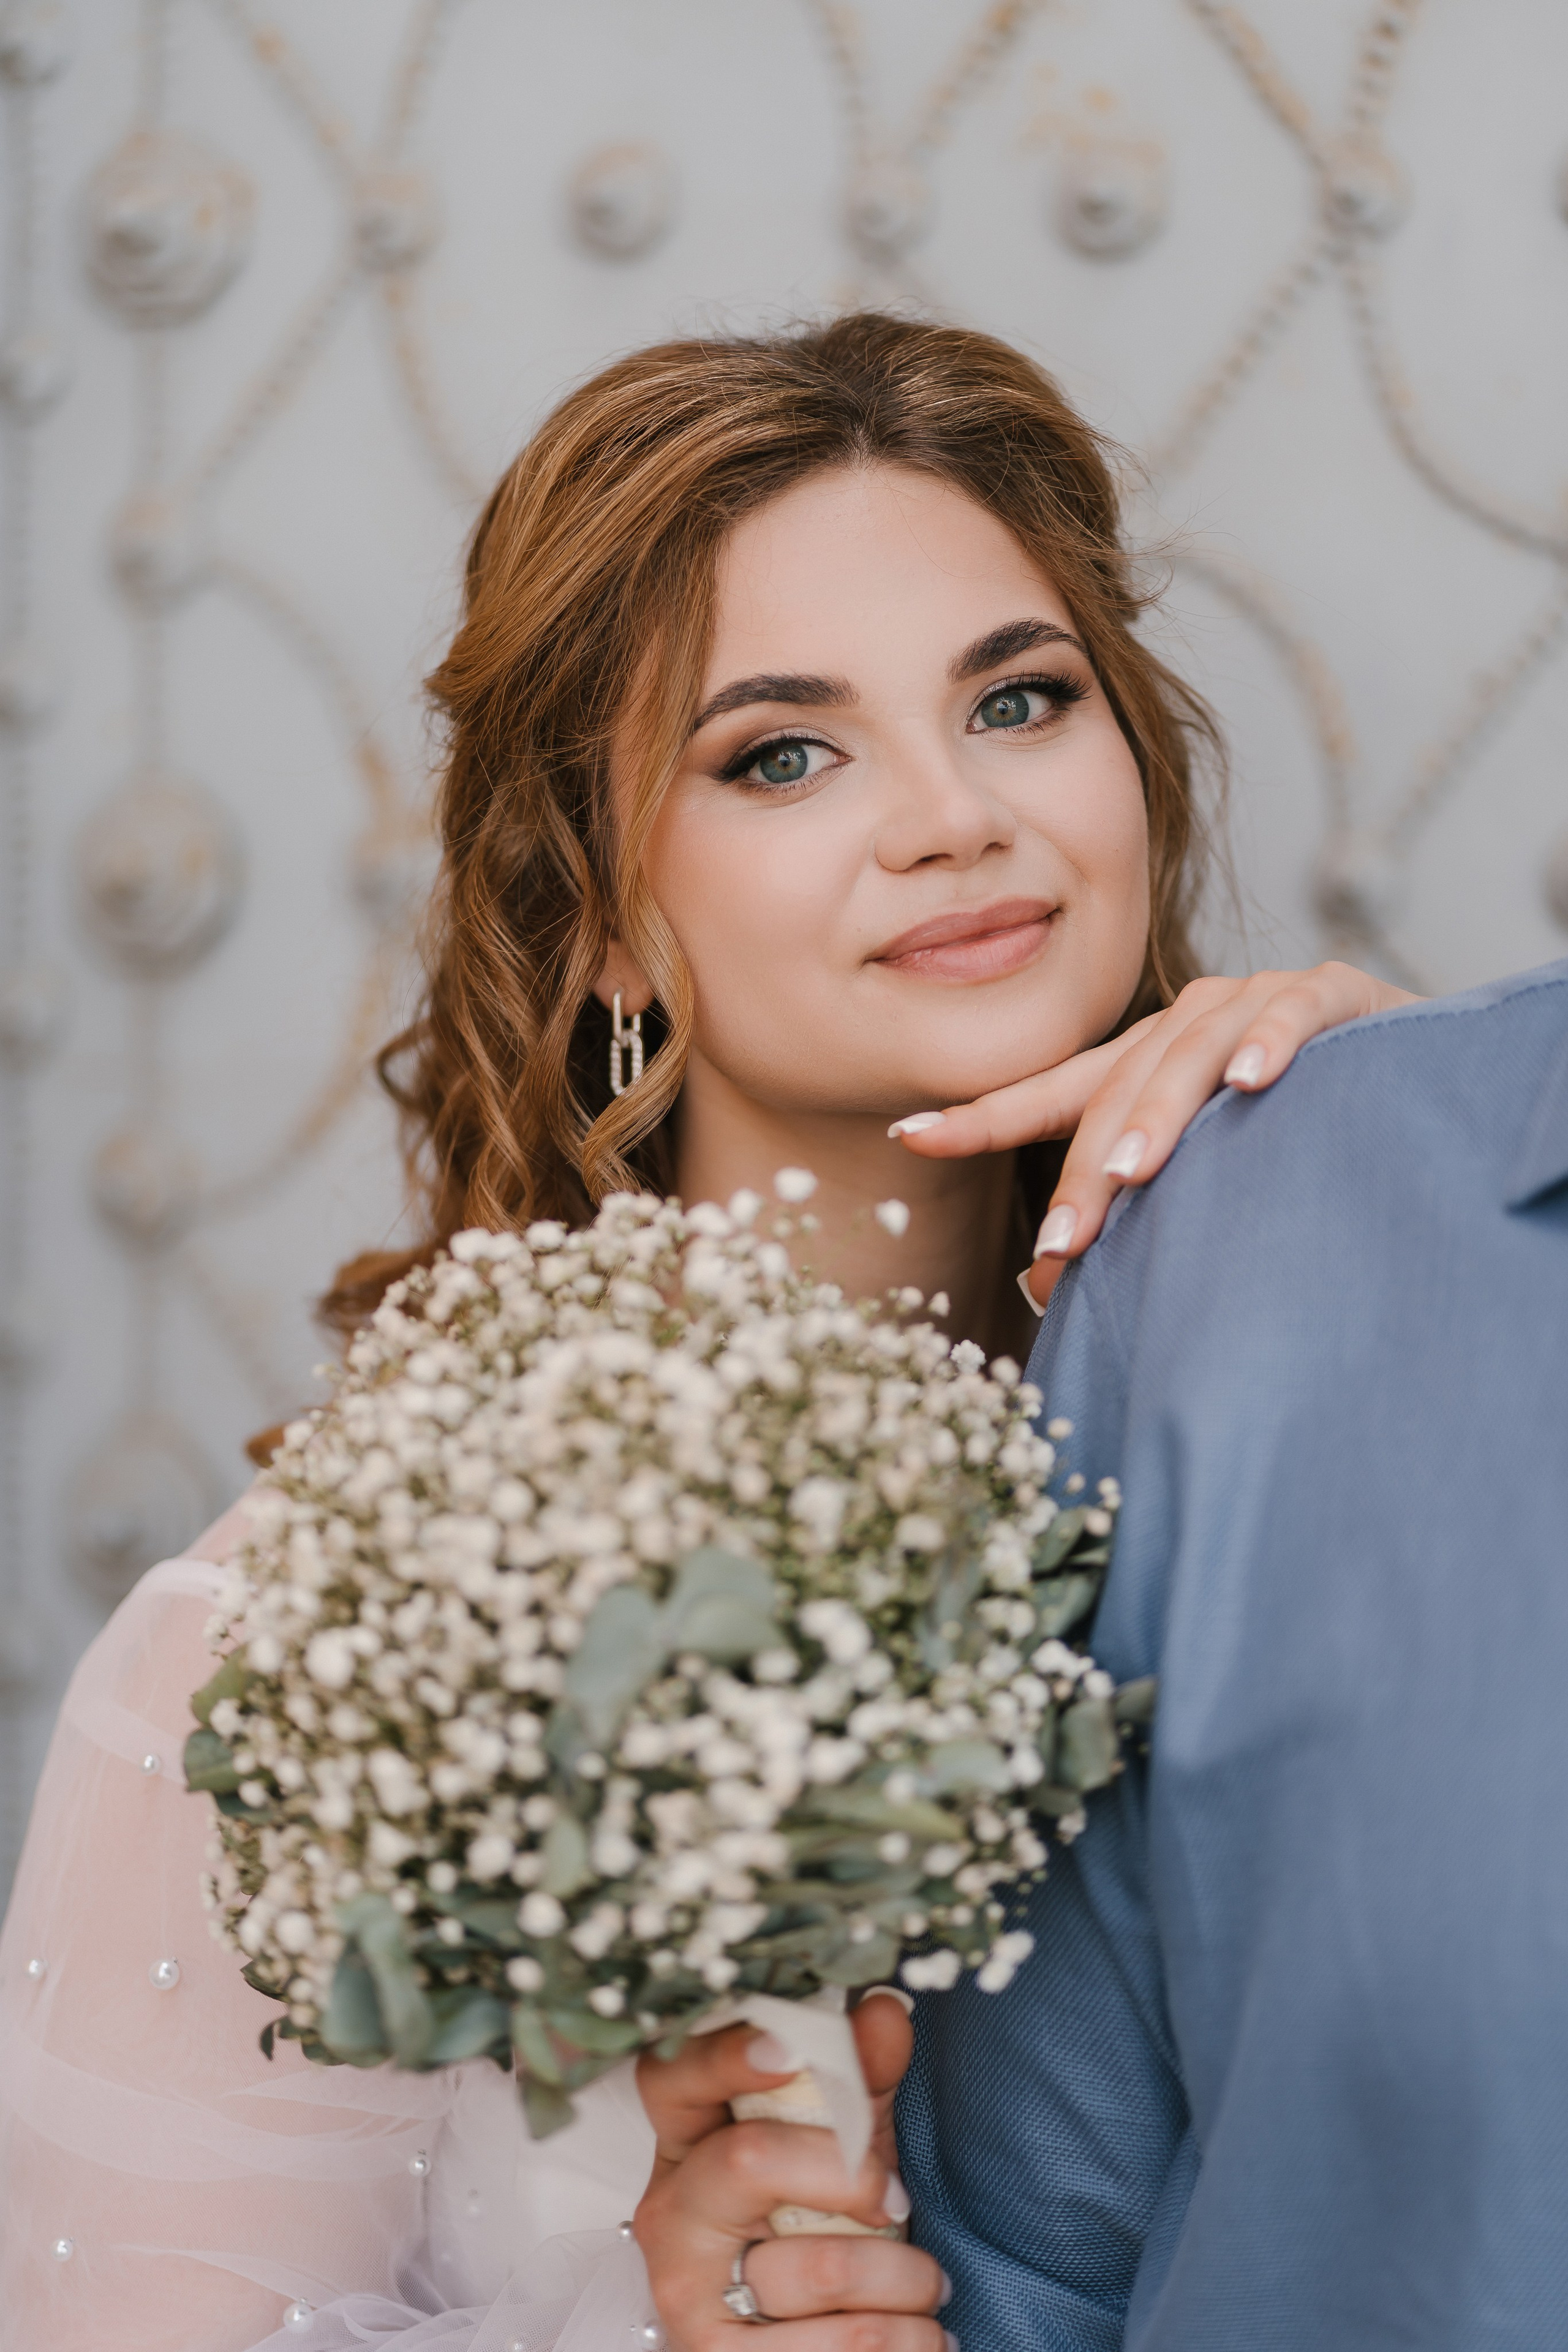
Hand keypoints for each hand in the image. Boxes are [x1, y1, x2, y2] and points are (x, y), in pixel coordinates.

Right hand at [634, 1993, 948, 2351]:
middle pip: (749, 2160)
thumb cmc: (819, 2225)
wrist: (800, 2341)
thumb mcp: (841, 2143)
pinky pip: (833, 2349)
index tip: (786, 2049)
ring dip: (904, 2278)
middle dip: (851, 2177)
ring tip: (926, 2286)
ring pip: (816, 2266)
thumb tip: (884, 2009)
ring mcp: (686, 2293)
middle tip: (900, 2202)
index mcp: (687, 2139)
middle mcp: (670, 2211)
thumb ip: (863, 2077)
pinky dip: (904, 2340)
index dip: (723, 2056)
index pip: (675, 2075)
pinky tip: (919, 2332)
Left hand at [889, 962, 1417, 1307]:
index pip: (1049, 1095)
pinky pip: (1296, 1012)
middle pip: (1117, 1093)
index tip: (910, 1139)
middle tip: (1060, 1243)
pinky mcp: (1335, 994)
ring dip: (1161, 1115)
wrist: (1407, 1076)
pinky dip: (1272, 1045)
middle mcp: (1187, 1023)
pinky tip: (1253, 1084)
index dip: (980, 1117)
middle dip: (1086, 1172)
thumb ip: (1129, 1215)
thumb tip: (1038, 1286)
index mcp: (1142, 1066)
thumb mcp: (1199, 1174)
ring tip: (1133, 1172)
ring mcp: (1256, 1002)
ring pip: (1190, 1053)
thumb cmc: (1290, 1134)